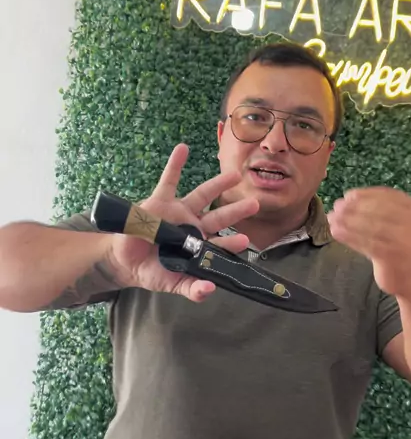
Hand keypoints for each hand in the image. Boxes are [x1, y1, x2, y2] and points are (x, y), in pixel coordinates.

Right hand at [106, 143, 258, 301]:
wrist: (126, 261)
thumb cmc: (153, 272)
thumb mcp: (172, 284)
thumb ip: (192, 289)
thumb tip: (209, 290)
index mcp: (198, 246)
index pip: (219, 244)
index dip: (231, 242)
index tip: (244, 240)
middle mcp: (193, 226)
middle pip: (219, 216)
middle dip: (236, 210)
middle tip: (255, 203)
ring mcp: (178, 212)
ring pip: (202, 195)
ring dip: (218, 184)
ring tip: (234, 175)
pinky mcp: (160, 201)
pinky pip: (169, 179)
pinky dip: (175, 164)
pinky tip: (183, 148)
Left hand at [327, 187, 410, 296]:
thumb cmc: (402, 249)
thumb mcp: (399, 224)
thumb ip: (382, 210)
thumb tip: (349, 198)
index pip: (388, 196)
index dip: (365, 194)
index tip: (348, 195)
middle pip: (377, 209)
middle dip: (353, 207)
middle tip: (336, 207)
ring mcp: (403, 240)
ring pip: (369, 226)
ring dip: (347, 221)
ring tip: (333, 219)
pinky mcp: (391, 256)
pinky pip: (365, 243)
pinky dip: (348, 236)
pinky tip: (336, 232)